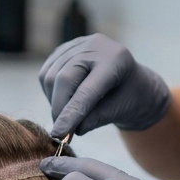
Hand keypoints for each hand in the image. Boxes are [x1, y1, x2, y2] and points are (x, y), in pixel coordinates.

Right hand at [38, 34, 170, 138]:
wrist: (132, 82)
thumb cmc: (130, 98)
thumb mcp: (119, 112)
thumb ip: (95, 120)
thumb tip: (68, 131)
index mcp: (116, 60)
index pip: (86, 91)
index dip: (70, 114)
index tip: (59, 135)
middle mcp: (96, 46)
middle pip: (63, 78)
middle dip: (59, 109)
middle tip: (60, 132)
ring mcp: (78, 44)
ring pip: (50, 76)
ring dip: (53, 102)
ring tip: (67, 116)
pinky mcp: (64, 49)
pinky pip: (46, 72)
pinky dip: (50, 92)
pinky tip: (63, 101)